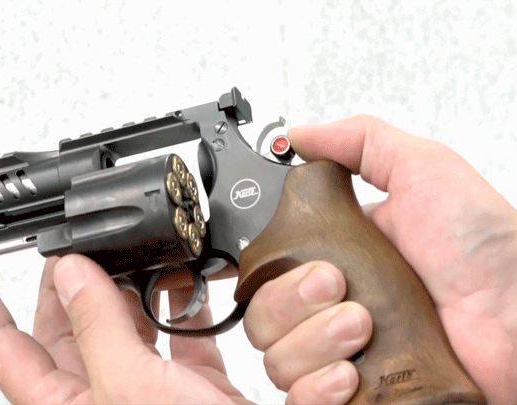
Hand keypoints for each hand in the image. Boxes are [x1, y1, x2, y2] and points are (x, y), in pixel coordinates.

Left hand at [0, 236, 249, 403]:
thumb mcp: (132, 389)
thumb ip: (98, 329)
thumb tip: (71, 273)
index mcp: (61, 402)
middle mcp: (96, 391)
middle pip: (62, 321)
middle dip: (69, 276)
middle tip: (79, 239)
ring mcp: (140, 386)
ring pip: (120, 321)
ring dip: (132, 284)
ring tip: (141, 254)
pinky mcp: (185, 384)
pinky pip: (174, 333)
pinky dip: (182, 303)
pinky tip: (189, 282)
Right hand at [243, 115, 516, 404]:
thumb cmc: (490, 250)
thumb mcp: (425, 170)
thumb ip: (360, 142)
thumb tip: (297, 134)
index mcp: (336, 259)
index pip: (265, 270)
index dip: (255, 268)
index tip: (265, 258)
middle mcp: (332, 310)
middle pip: (259, 314)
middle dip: (289, 300)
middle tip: (336, 285)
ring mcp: (342, 356)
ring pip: (275, 359)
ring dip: (310, 341)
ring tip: (360, 326)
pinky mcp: (356, 395)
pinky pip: (299, 400)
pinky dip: (315, 389)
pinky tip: (349, 373)